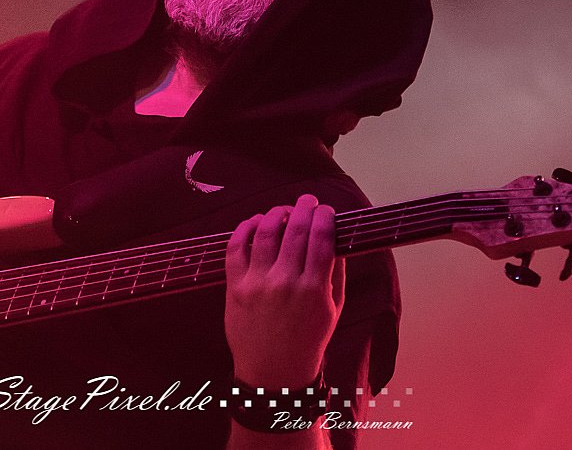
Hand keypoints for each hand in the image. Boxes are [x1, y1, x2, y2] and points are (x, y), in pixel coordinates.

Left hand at [224, 194, 344, 388]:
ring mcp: (257, 283)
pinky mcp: (235, 286)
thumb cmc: (307, 339)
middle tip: (307, 200)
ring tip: (283, 210)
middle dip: (303, 207)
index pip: (322, 238)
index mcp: (314, 289)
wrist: (273, 371)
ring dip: (276, 213)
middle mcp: (285, 283)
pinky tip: (255, 222)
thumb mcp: (334, 309)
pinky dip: (245, 228)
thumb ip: (336, 273)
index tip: (326, 210)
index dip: (325, 217)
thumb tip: (335, 238)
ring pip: (265, 232)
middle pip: (295, 230)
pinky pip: (236, 247)